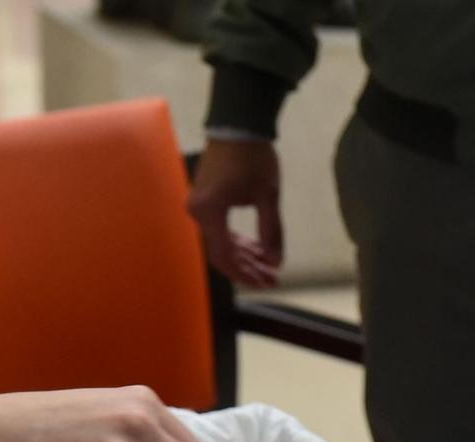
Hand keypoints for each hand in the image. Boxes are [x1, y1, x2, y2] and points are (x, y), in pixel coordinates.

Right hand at [188, 138, 282, 288]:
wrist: (237, 125)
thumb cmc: (252, 157)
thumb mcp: (268, 195)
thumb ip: (271, 231)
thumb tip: (276, 261)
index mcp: (210, 212)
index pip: (224, 256)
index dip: (244, 273)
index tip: (264, 282)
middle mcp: (199, 213)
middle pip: (222, 252)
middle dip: (248, 268)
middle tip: (272, 278)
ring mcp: (200, 207)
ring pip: (222, 242)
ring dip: (245, 256)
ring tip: (268, 266)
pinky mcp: (205, 201)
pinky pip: (220, 229)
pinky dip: (237, 241)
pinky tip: (255, 250)